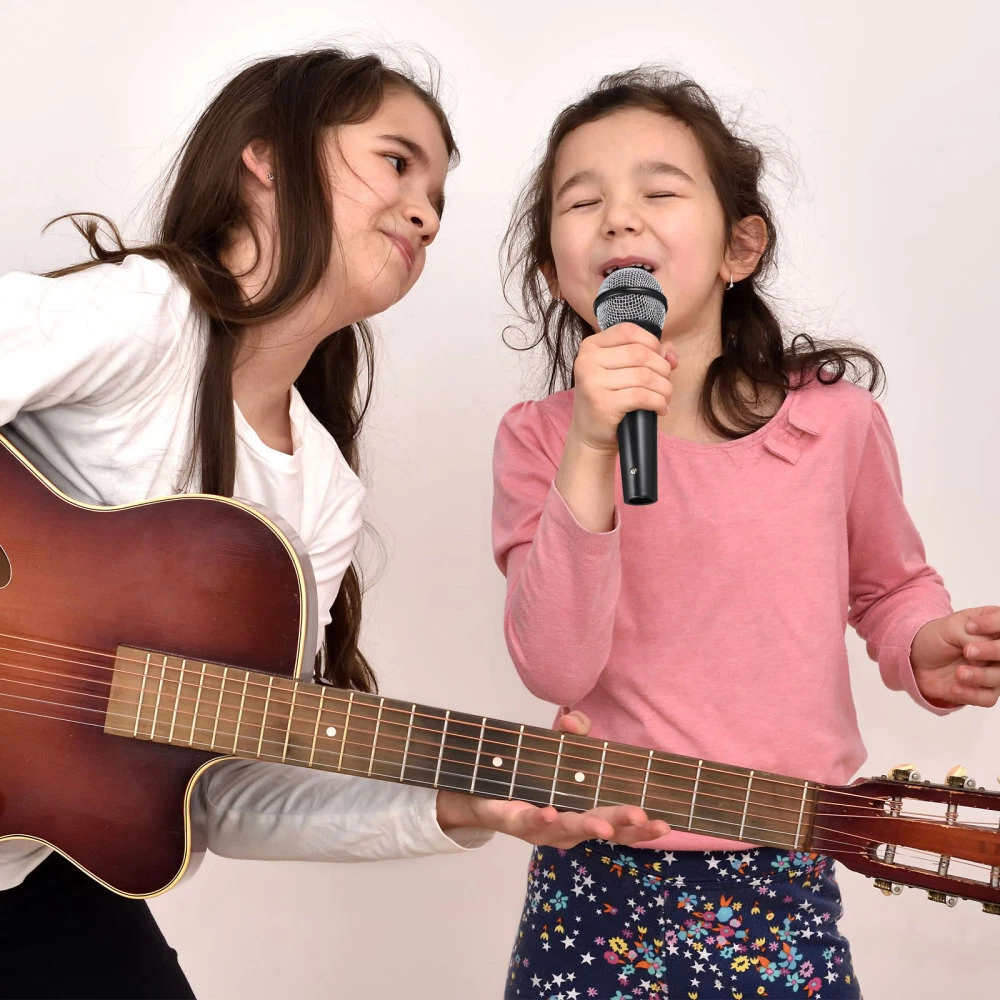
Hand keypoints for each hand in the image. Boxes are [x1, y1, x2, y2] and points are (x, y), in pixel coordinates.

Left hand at [435, 710, 670, 846]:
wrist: (482, 790)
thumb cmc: (531, 775)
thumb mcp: (558, 750)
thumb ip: (571, 733)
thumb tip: (573, 720)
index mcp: (584, 812)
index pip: (618, 825)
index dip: (640, 828)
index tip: (664, 823)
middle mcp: (566, 827)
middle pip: (599, 829)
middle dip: (621, 825)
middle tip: (642, 817)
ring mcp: (541, 828)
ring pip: (567, 829)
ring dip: (586, 825)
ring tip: (604, 825)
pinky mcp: (513, 821)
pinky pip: (528, 821)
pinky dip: (540, 818)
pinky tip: (550, 812)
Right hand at [569, 324, 677, 453]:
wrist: (590, 434)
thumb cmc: (608, 399)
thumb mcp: (621, 370)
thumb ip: (647, 354)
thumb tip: (671, 353)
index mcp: (590, 346)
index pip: (628, 331)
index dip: (651, 342)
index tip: (660, 359)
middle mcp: (587, 361)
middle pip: (640, 353)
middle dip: (662, 368)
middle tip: (665, 384)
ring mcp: (593, 382)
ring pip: (644, 375)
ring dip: (664, 388)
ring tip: (664, 398)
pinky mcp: (602, 403)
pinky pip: (642, 396)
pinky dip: (658, 402)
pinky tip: (660, 409)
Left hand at [911, 606, 999, 707]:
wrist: (918, 658)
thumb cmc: (937, 638)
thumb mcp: (951, 628)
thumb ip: (973, 637)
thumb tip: (986, 651)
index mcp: (993, 628)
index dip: (993, 624)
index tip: (970, 627)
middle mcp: (997, 649)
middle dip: (992, 651)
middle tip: (968, 651)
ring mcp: (993, 671)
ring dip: (980, 676)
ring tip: (959, 672)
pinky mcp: (984, 690)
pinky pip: (988, 698)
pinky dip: (972, 694)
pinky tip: (954, 687)